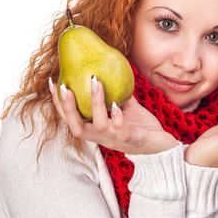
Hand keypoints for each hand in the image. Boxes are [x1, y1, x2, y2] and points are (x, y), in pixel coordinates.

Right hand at [49, 78, 178, 154]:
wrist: (163, 147)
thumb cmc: (142, 127)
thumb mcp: (127, 108)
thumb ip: (118, 94)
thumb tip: (111, 71)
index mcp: (98, 129)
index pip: (73, 118)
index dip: (60, 104)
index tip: (54, 83)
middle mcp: (103, 137)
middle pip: (76, 128)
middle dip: (68, 108)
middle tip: (65, 87)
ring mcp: (117, 139)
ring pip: (99, 126)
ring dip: (95, 103)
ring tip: (95, 82)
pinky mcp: (132, 140)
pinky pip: (121, 131)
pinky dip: (116, 117)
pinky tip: (115, 104)